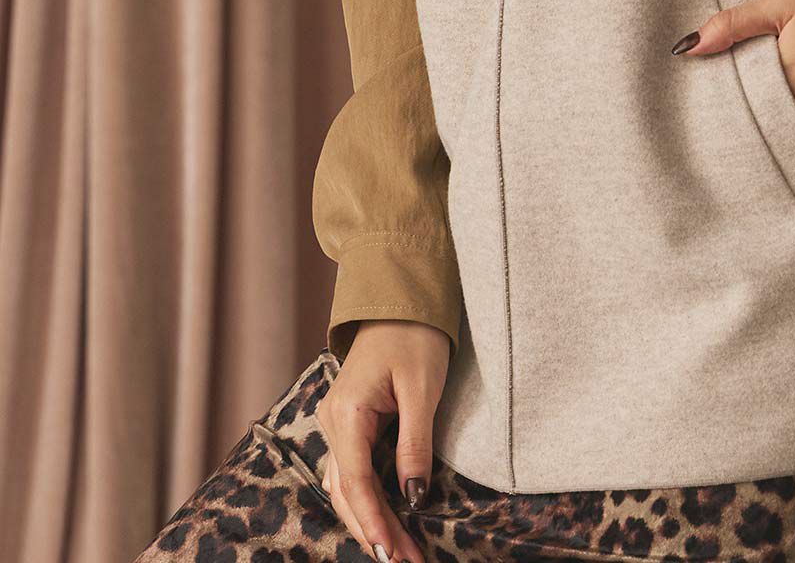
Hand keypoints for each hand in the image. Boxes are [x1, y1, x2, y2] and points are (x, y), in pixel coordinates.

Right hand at [316, 319, 449, 562]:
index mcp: (347, 412)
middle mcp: (333, 421)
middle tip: (404, 562)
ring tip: (399, 551)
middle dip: (374, 531)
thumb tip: (413, 497)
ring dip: (370, 520)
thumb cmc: (414, 335)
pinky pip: (353, 470)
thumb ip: (415, 443)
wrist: (400, 298)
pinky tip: (385, 520)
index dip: (375, 523)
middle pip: (347, 493)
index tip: (393, 554)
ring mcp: (337, 422)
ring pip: (347, 486)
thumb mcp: (422, 388)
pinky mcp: (349, 421)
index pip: (357, 483)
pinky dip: (367, 499)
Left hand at [674, 0, 794, 170]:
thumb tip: (686, 48)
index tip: (714, 136)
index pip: (743, 116)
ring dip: (781, 157)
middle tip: (728, 158)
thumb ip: (733, 24)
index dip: (729, 125)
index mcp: (786, 76)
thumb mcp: (784, 2)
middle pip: (768, 140)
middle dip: (751, 144)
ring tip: (763, 159)